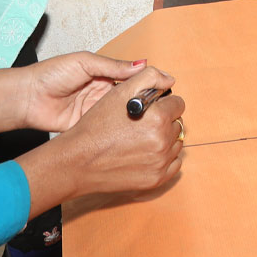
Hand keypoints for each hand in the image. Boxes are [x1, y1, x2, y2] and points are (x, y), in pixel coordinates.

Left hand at [14, 52, 152, 133]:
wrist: (26, 97)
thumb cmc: (52, 74)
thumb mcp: (85, 62)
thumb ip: (113, 66)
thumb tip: (143, 64)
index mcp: (104, 74)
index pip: (134, 79)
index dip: (150, 83)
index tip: (168, 86)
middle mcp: (103, 93)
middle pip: (132, 98)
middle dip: (147, 102)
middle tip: (164, 107)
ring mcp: (96, 111)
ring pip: (123, 114)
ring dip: (136, 117)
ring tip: (153, 120)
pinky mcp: (88, 126)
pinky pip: (108, 128)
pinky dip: (120, 130)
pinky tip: (134, 132)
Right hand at [20, 66, 185, 209]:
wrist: (78, 161)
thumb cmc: (97, 125)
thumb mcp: (120, 91)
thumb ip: (149, 77)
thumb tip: (170, 81)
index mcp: (158, 118)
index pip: (178, 104)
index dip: (164, 103)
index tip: (154, 107)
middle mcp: (162, 141)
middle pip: (177, 123)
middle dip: (164, 120)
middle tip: (144, 123)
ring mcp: (160, 163)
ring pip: (176, 143)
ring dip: (165, 138)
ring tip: (142, 138)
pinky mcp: (156, 179)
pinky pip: (174, 164)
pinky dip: (165, 158)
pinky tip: (147, 153)